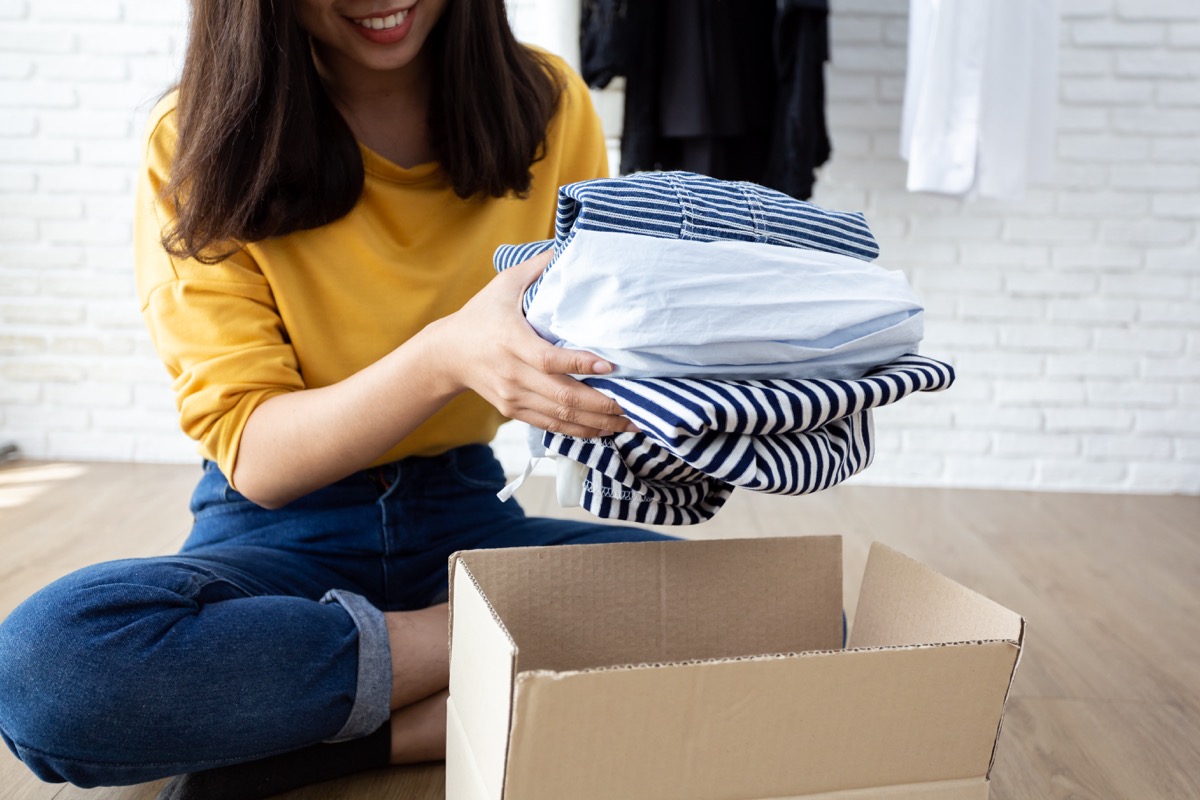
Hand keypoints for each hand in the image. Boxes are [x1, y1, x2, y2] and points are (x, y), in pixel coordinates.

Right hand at [432, 250, 636, 438]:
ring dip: (598, 423)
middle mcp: (513, 374)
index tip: (611, 366)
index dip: (580, 365)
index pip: (549, 359)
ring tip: (630, 423)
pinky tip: (605, 429)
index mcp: (511, 341)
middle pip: (563, 396)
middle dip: (603, 405)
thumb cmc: (481, 314)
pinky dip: (581, 432)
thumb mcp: (504, 283)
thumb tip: (570, 244)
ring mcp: (513, 396)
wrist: (446, 354)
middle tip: (635, 406)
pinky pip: (552, 426)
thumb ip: (538, 266)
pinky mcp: (514, 411)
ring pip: (562, 417)